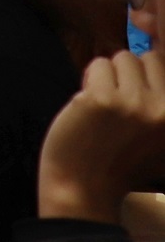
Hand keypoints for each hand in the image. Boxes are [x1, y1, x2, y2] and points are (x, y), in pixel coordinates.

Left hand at [39, 50, 164, 221]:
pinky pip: (97, 65)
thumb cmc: (119, 159)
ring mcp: (135, 103)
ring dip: (107, 76)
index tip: (133, 98)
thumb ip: (161, 102)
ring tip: (103, 105)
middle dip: (127, 74)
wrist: (84, 186)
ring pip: (120, 58)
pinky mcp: (103, 99)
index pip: (164, 63)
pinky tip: (88, 107)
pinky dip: (89, 81)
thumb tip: (155, 55)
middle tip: (117, 102)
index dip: (144, 76)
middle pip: (145, 58)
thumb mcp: (158, 134)